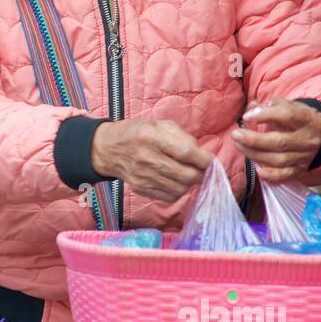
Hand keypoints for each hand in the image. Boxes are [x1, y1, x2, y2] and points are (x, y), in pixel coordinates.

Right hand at [90, 118, 212, 201]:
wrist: (109, 149)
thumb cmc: (138, 133)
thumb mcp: (160, 125)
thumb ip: (183, 137)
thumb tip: (203, 156)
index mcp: (152, 136)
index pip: (186, 152)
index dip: (204, 160)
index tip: (211, 161)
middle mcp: (146, 158)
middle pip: (186, 175)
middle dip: (200, 174)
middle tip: (203, 170)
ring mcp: (143, 176)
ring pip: (180, 189)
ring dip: (189, 183)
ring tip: (186, 173)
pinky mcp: (141, 188)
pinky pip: (169, 197)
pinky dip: (177, 190)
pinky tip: (174, 180)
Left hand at [231, 97, 320, 183]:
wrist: (320, 134)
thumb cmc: (297, 118)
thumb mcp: (288, 106)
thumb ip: (269, 106)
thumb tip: (251, 108)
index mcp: (306, 118)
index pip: (287, 115)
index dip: (265, 115)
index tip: (246, 116)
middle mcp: (308, 139)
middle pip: (280, 142)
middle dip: (254, 139)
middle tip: (236, 135)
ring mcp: (305, 156)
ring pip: (279, 160)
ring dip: (255, 154)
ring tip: (239, 146)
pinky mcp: (301, 169)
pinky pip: (286, 175)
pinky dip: (272, 175)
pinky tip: (258, 171)